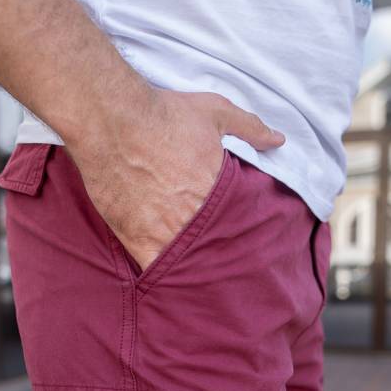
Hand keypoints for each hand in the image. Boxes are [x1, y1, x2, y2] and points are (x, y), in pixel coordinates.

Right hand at [67, 87, 284, 270]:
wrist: (111, 122)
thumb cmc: (162, 115)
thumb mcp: (214, 111)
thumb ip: (249, 127)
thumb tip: (278, 140)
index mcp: (218, 193)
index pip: (238, 224)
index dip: (237, 232)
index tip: (237, 237)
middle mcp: (195, 219)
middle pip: (214, 248)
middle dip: (217, 252)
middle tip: (222, 264)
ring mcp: (165, 233)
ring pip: (187, 264)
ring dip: (192, 267)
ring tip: (198, 277)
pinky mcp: (137, 240)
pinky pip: (154, 270)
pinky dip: (161, 275)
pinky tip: (167, 278)